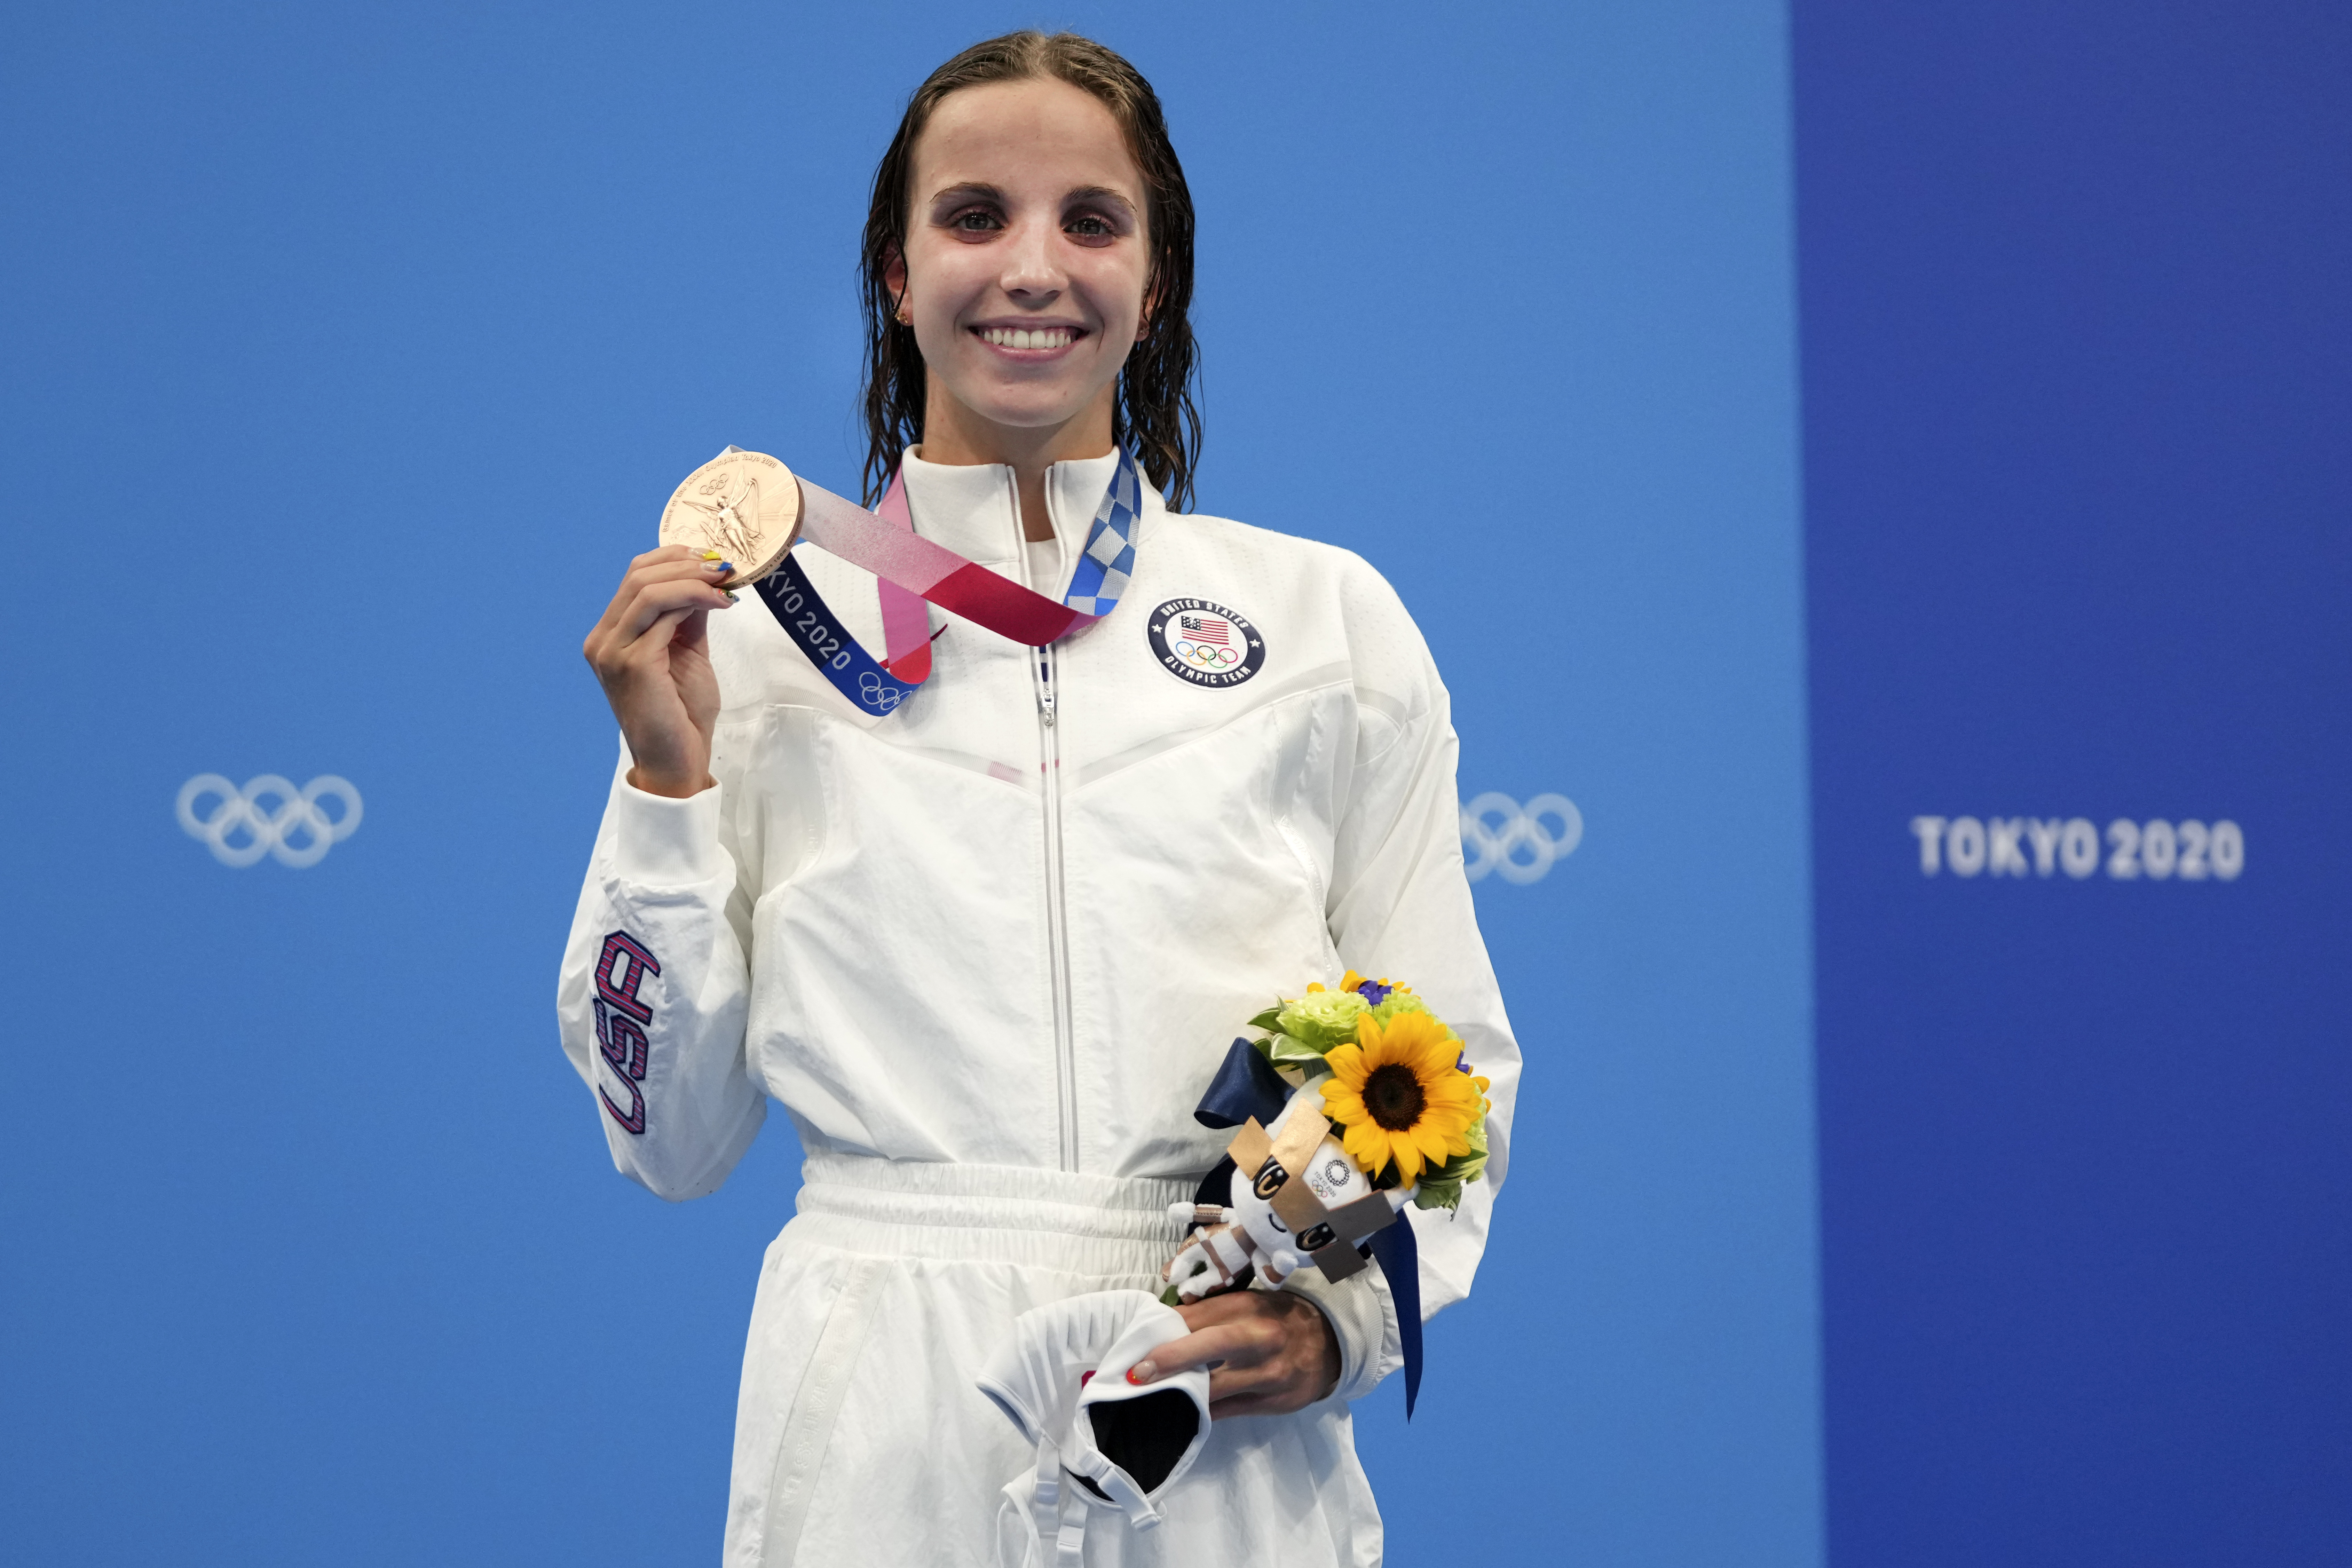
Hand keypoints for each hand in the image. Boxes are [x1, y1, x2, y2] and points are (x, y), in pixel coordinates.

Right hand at [583, 546, 734, 796]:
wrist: (677, 762)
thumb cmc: (681, 713)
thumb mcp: (687, 652)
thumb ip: (688, 615)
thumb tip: (706, 578)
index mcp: (611, 635)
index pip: (635, 577)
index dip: (674, 559)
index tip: (714, 560)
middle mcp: (603, 640)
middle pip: (638, 576)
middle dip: (687, 564)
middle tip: (725, 567)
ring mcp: (612, 652)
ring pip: (648, 591)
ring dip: (693, 580)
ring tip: (725, 582)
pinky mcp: (632, 665)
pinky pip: (663, 616)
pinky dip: (696, 601)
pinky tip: (721, 604)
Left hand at [1129, 1289, 1339, 1419]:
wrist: (1331, 1344)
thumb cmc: (1278, 1318)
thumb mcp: (1249, 1305)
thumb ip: (1210, 1313)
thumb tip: (1162, 1323)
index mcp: (1250, 1307)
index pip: (1200, 1316)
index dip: (1165, 1329)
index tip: (1136, 1340)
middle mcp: (1261, 1338)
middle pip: (1212, 1345)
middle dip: (1172, 1358)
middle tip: (1137, 1373)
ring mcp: (1270, 1373)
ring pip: (1218, 1386)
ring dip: (1182, 1393)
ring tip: (1150, 1397)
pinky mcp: (1275, 1402)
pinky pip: (1230, 1410)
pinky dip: (1205, 1411)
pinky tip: (1183, 1410)